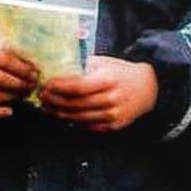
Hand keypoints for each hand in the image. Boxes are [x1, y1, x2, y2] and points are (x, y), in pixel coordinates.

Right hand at [0, 36, 36, 117]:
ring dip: (12, 98)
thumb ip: (6, 51)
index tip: (36, 73)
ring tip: (24, 96)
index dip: (23, 69)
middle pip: (0, 79)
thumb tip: (33, 62)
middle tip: (33, 86)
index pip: (5, 61)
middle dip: (21, 84)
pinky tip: (9, 111)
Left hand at [39, 55, 157, 130]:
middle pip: (74, 104)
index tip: (45, 85)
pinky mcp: (113, 125)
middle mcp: (110, 99)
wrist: (149, 89)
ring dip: (59, 114)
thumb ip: (83, 66)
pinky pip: (88, 127)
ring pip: (78, 118)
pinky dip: (74, 122)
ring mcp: (112, 115)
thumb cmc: (122, 73)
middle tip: (41, 97)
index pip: (76, 87)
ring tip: (48, 108)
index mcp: (107, 80)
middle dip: (54, 101)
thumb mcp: (105, 63)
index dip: (58, 88)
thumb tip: (58, 67)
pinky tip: (64, 115)